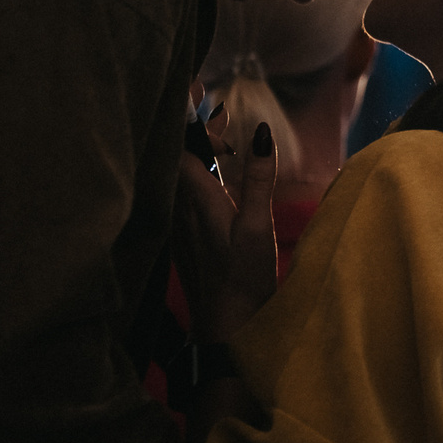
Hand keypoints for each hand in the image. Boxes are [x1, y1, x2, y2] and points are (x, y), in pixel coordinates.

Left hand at [174, 121, 277, 340]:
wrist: (226, 328)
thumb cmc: (243, 280)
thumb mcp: (257, 226)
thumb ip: (258, 178)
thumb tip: (262, 133)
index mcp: (196, 201)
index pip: (182, 145)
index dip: (197, 125)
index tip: (223, 120)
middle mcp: (180, 209)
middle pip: (180, 156)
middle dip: (199, 131)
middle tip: (223, 115)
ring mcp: (180, 224)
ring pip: (182, 175)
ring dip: (200, 153)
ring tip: (225, 142)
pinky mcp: (185, 238)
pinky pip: (185, 194)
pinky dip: (200, 176)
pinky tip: (218, 179)